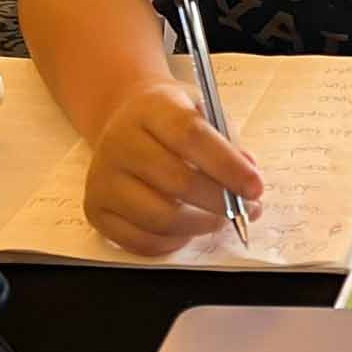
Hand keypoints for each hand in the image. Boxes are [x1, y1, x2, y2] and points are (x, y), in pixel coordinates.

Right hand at [83, 82, 264, 254]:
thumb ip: (228, 141)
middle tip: (247, 210)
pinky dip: (173, 242)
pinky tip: (188, 229)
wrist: (124, 118)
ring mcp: (103, 178)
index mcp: (151, 108)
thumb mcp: (203, 110)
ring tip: (220, 220)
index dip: (227, 166)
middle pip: (176, 182)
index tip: (256, 188)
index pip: (191, 137)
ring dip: (201, 226)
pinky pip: (139, 241)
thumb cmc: (171, 117)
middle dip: (220, 203)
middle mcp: (120, 141)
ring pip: (159, 218)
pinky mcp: (95, 209)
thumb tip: (249, 176)